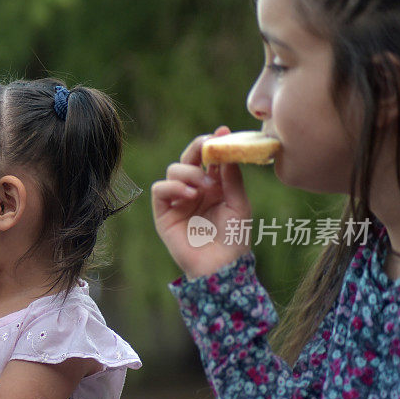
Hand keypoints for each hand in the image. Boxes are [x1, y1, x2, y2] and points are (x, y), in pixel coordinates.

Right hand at [151, 126, 251, 279]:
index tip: (222, 132)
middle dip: (197, 149)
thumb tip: (226, 152)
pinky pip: (160, 189)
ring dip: (189, 173)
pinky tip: (189, 195)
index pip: (209, 158)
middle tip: (207, 146)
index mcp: (214, 186)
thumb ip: (231, 178)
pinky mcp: (164, 213)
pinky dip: (173, 186)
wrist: (221, 266)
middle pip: (188, 158)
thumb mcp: (239, 204)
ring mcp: (178, 200)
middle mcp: (195, 189)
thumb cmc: (234, 238)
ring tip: (203, 188)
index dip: (213, 144)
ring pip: (173, 170)